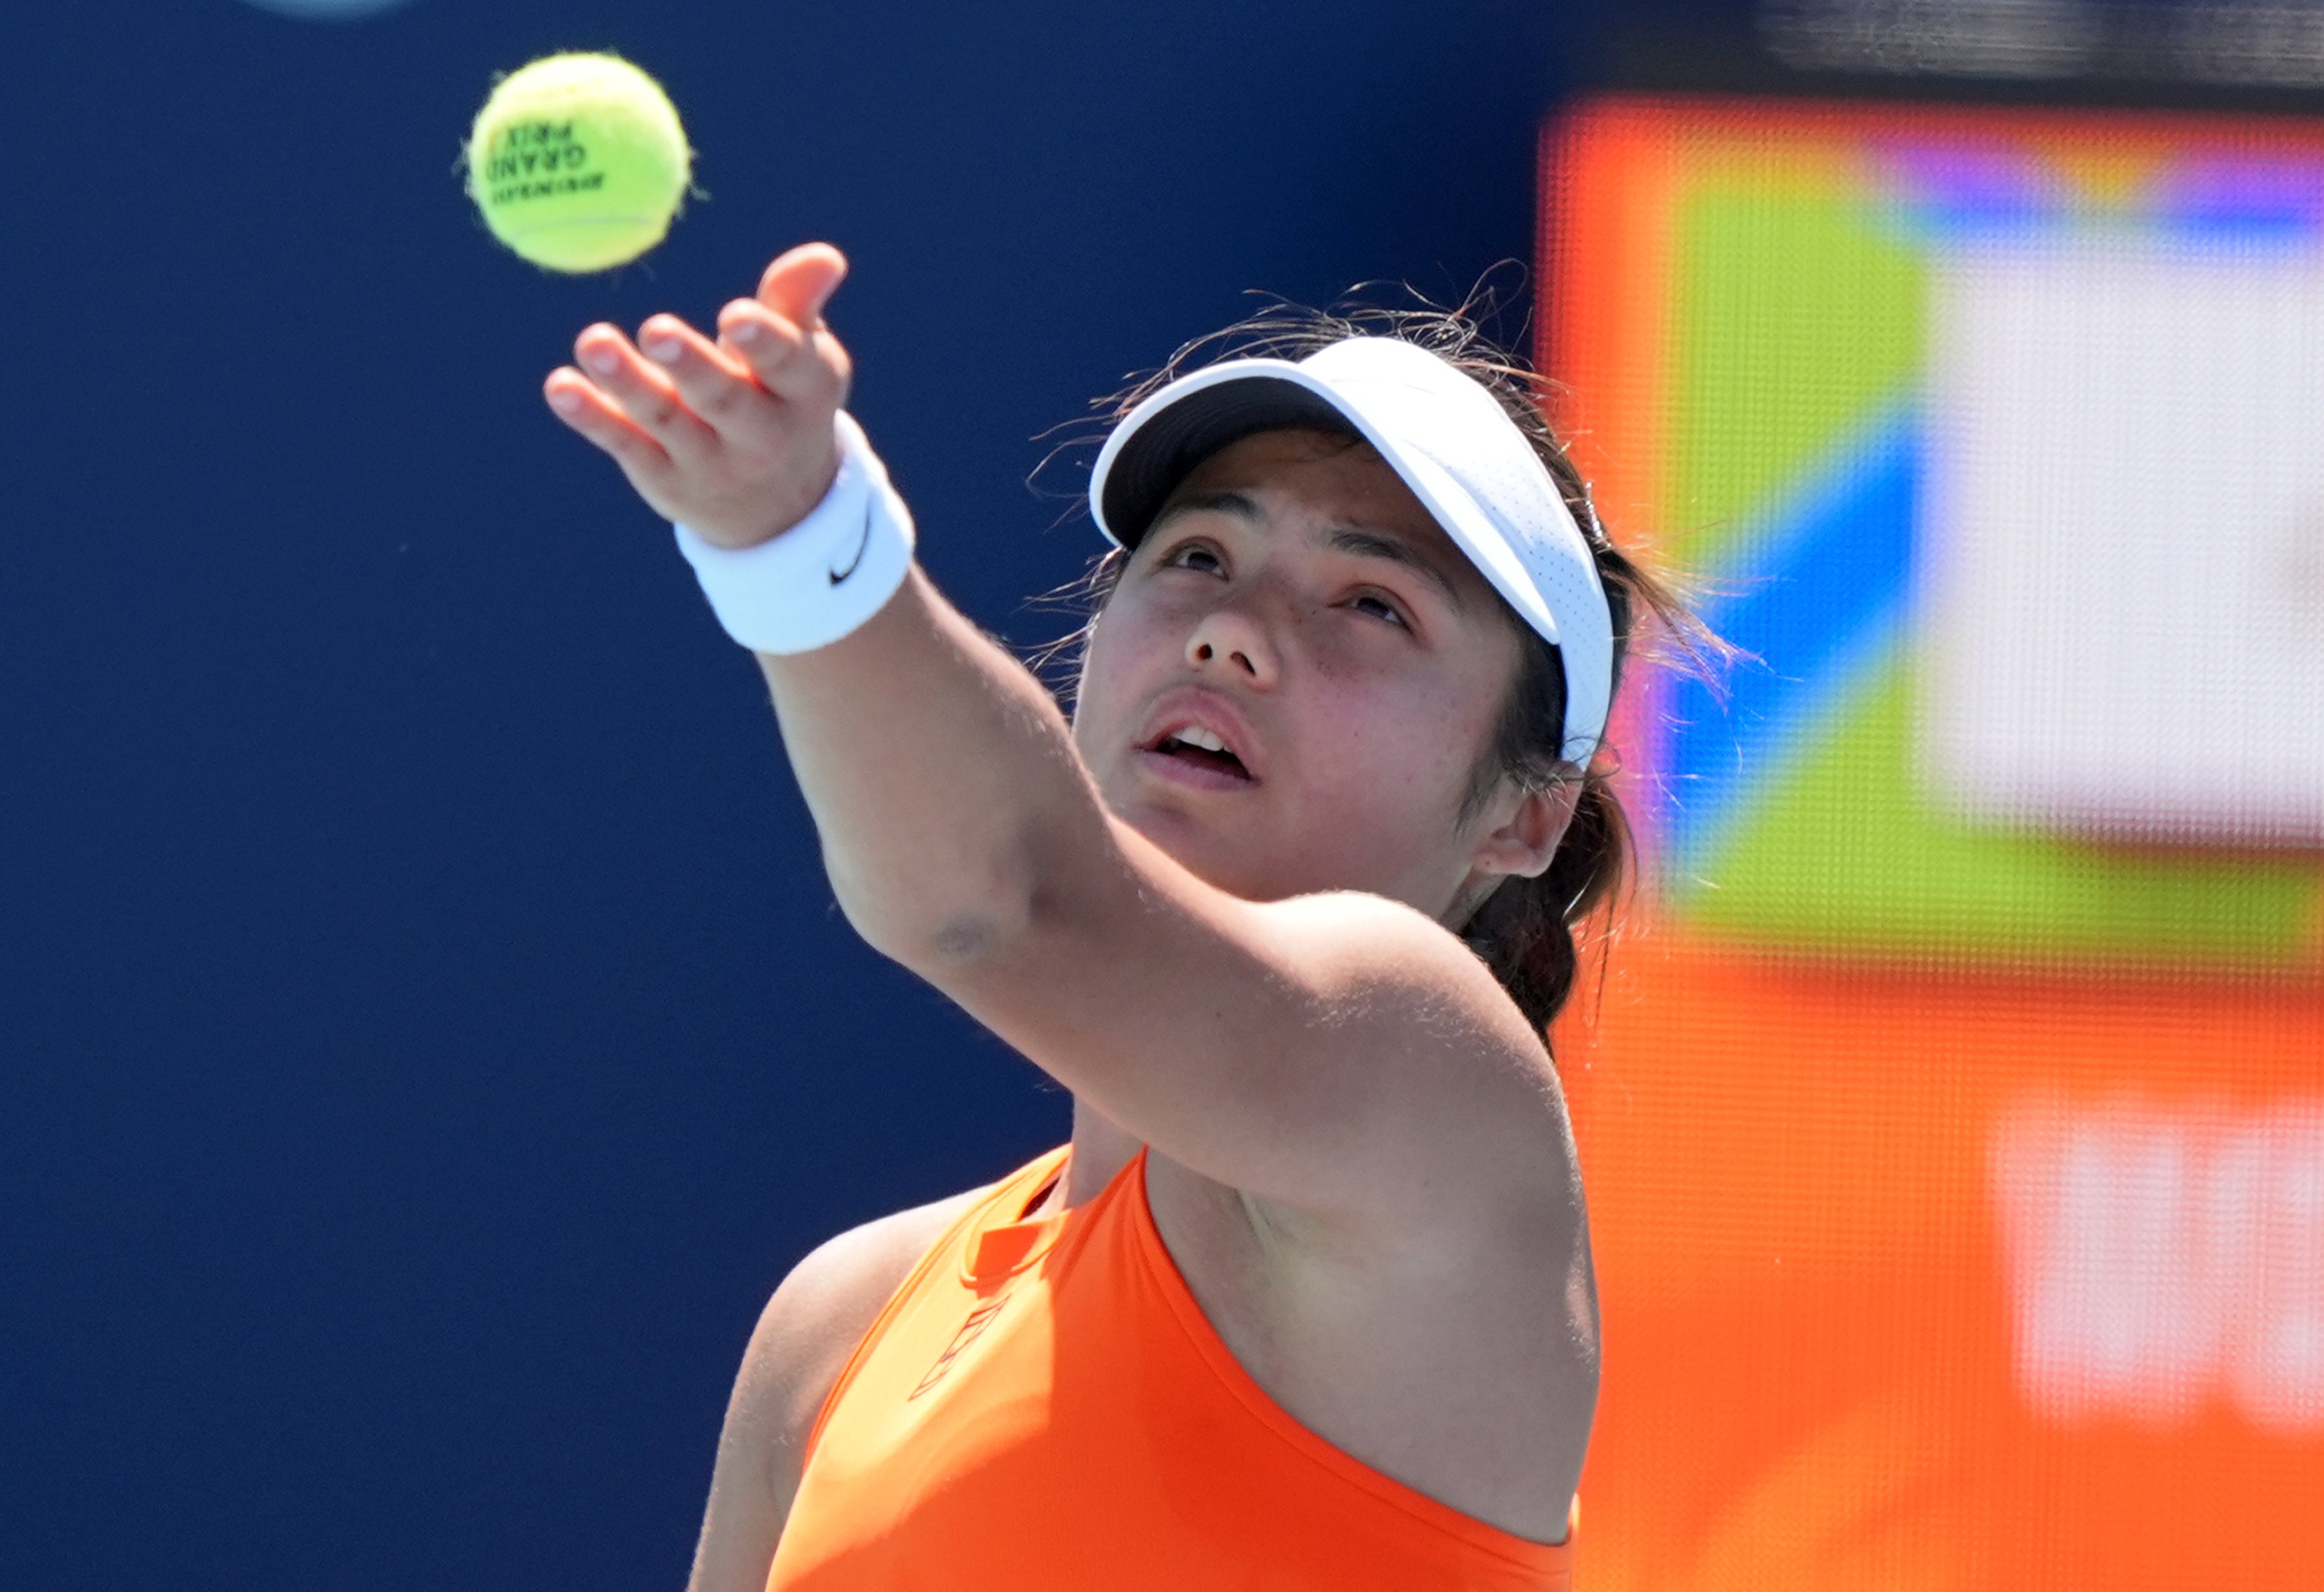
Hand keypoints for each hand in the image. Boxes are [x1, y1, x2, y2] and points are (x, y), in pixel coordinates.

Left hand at [544, 243, 853, 548]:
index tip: (736, 315)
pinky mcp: (663, 477)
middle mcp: (761, 435)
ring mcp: (709, 461)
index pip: (789, 366)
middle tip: (657, 330)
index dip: (765, 341)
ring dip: (628, 382)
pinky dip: (593, 417)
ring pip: (665, 420)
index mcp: (804, 394)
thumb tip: (825, 256)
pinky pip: (626, 444)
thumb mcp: (803, 357)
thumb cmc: (784, 400)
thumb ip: (796, 304)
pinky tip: (561, 386)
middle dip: (692, 366)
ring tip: (593, 341)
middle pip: (724, 399)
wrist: (778, 509)